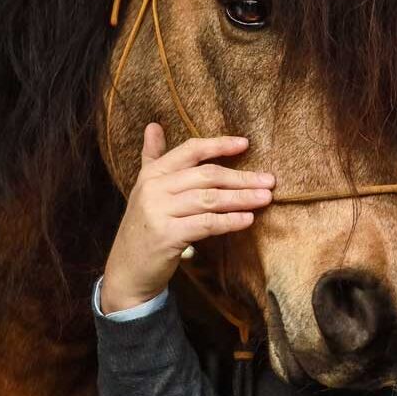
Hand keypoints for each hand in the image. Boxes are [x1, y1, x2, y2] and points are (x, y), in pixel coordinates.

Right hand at [100, 123, 274, 314]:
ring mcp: (159, 211)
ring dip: (241, 198)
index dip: (219, 145)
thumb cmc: (144, 228)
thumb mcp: (144, 190)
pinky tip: (248, 219)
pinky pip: (206, 224)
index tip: (245, 144)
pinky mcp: (167, 235)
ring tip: (265, 198)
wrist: (127, 270)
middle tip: (269, 180)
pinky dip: (230, 221)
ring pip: (209, 199)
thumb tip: (154, 125)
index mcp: (152, 174)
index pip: (190, 150)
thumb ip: (152, 157)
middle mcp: (154, 188)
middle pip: (206, 175)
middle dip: (241, 177)